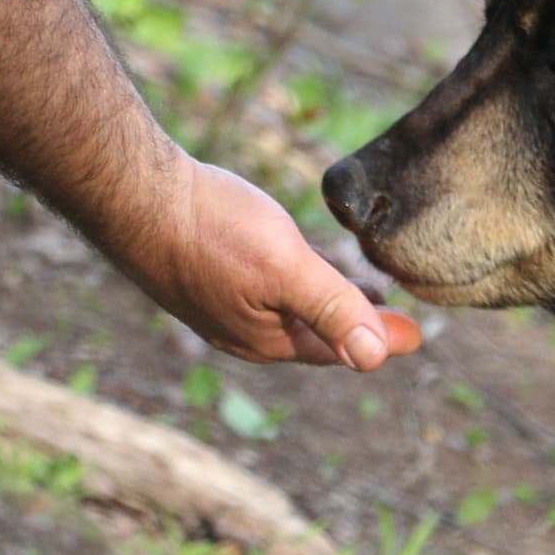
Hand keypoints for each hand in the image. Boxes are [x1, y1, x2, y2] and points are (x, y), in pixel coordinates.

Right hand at [124, 154, 422, 369]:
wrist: (135, 196)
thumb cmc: (211, 229)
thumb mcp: (283, 266)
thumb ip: (331, 307)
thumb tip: (374, 359)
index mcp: (267, 338)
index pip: (338, 346)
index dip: (379, 340)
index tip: (419, 336)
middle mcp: (243, 330)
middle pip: (315, 334)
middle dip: (355, 326)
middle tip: (394, 320)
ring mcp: (220, 302)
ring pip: (288, 311)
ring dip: (326, 304)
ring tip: (357, 292)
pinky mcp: (204, 271)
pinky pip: (265, 288)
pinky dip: (296, 282)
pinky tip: (297, 260)